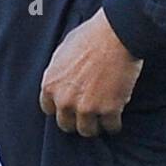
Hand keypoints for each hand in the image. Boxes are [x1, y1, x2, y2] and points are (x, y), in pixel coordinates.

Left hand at [39, 8, 143, 137]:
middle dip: (76, 119)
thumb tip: (61, 82)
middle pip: (66, 124)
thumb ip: (59, 73)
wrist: (116, 33)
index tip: (69, 105)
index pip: (48, 109)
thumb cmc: (91, 35)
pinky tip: (117, 115)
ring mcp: (86, 107)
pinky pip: (111, 127)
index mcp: (50, 84)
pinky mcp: (109, 110)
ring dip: (95, 124)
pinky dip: (115, 123)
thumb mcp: (63, 51)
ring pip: (87, 131)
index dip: (60, 107)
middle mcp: (65, 100)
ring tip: (102, 117)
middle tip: (87, 112)